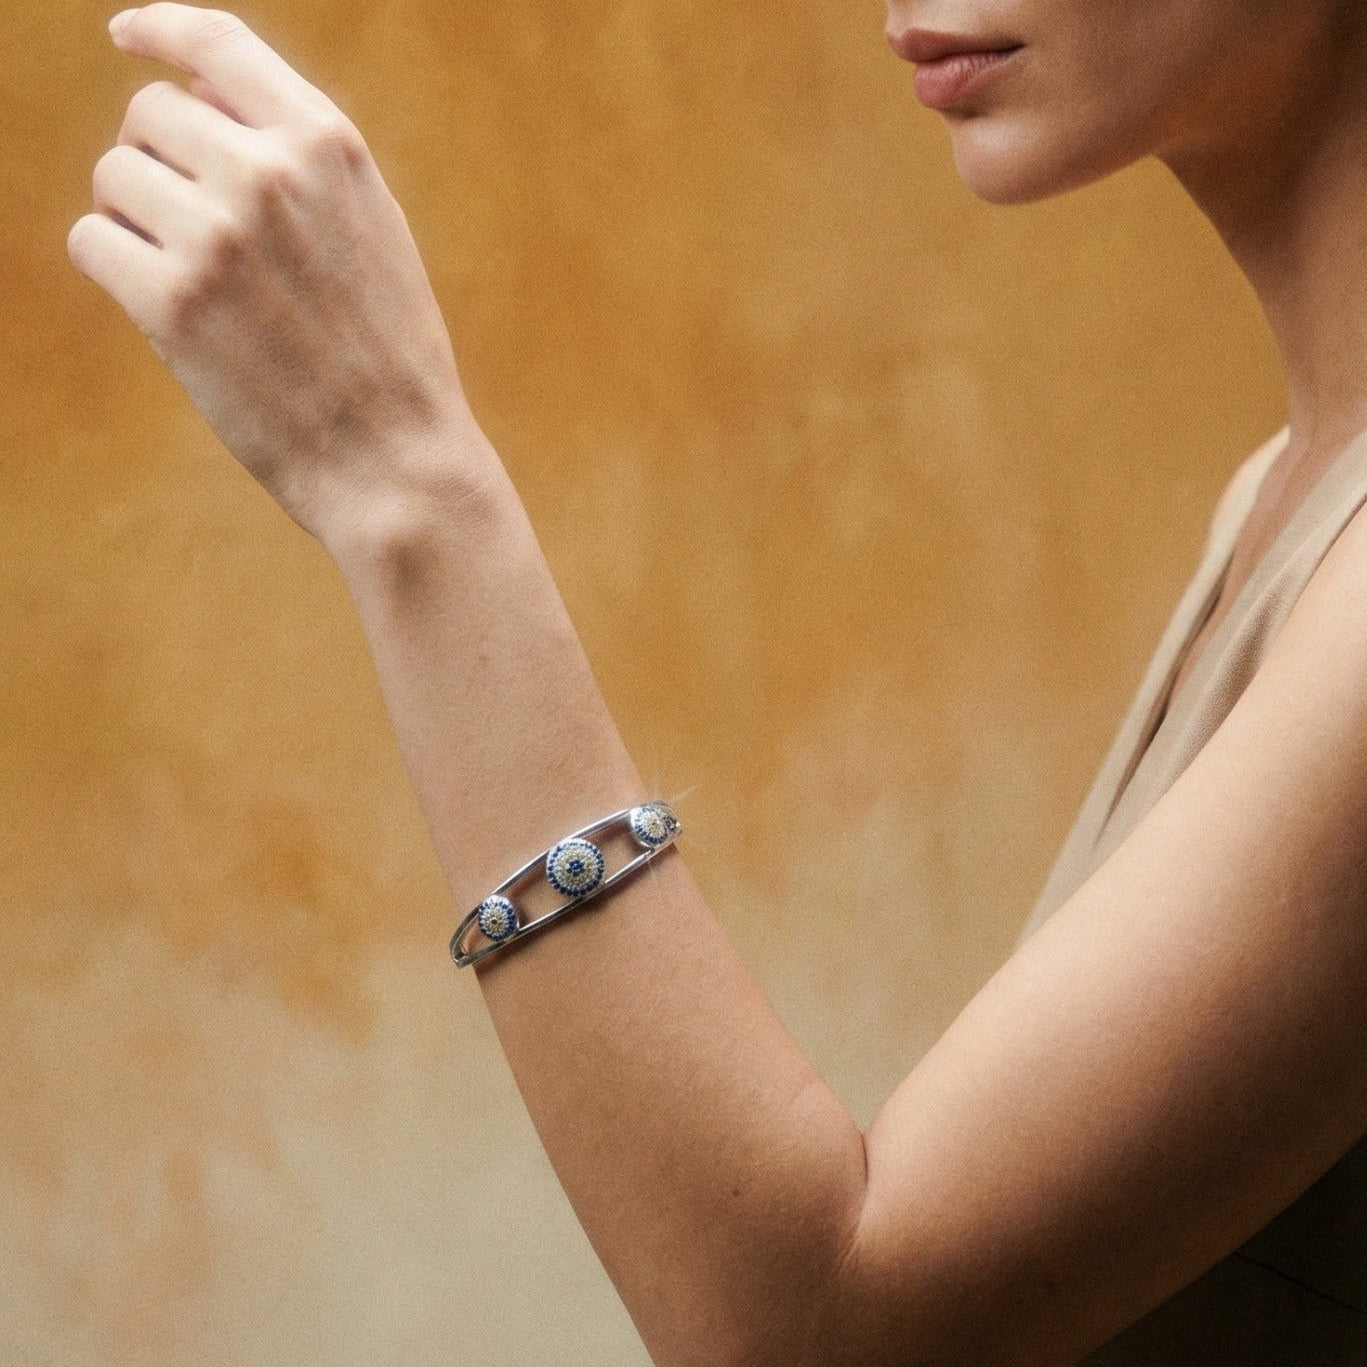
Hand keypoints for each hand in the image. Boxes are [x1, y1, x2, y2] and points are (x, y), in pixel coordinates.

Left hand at [68, 4, 478, 547]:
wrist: (395, 459)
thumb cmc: (388, 355)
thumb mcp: (374, 230)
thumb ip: (304, 160)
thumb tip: (197, 96)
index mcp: (328, 146)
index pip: (218, 44)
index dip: (161, 28)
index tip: (128, 36)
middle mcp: (269, 174)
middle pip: (149, 114)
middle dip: (159, 164)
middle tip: (197, 235)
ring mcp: (216, 235)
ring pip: (113, 177)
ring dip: (135, 222)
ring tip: (196, 282)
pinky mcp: (170, 302)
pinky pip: (90, 242)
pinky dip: (112, 271)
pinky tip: (167, 313)